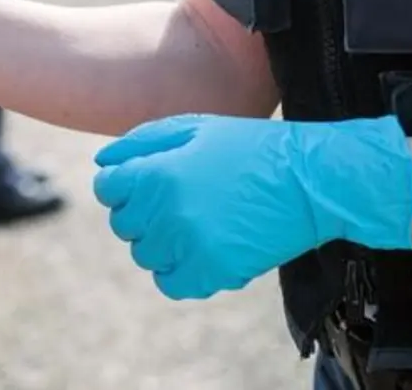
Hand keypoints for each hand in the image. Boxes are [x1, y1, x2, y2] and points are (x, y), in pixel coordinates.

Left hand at [91, 115, 411, 300]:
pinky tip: (201, 247)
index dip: (124, 183)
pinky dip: (179, 270)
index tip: (148, 181)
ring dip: (162, 241)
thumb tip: (101, 164)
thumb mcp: (194, 128)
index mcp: (158, 173)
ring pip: (145, 254)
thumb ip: (140, 143)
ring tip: (197, 221)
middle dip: (143, 211)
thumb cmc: (249, 148)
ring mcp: (190, 246)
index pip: (107, 188)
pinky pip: (170, 283)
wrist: (310, 180)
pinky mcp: (213, 273)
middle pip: (123, 224)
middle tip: (180, 199)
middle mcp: (167, 213)